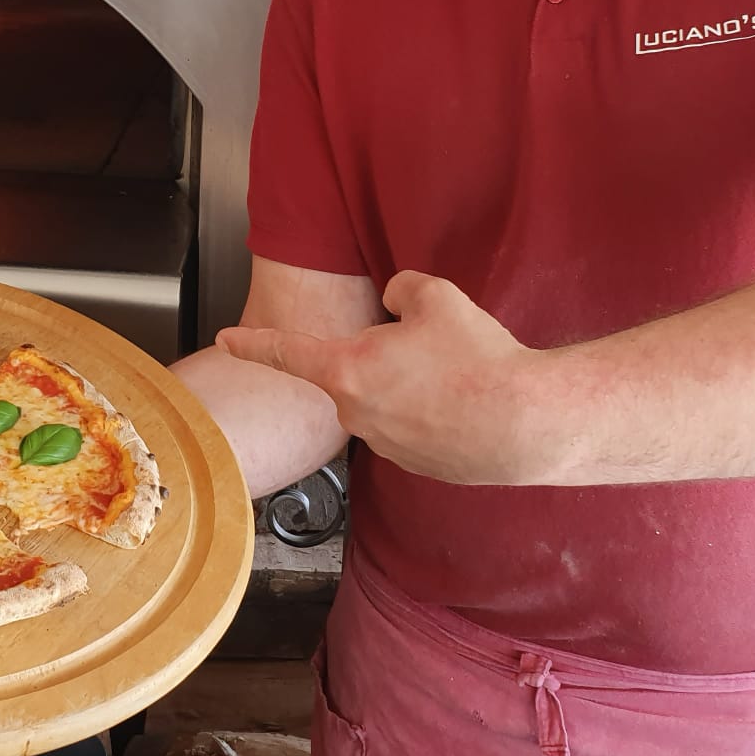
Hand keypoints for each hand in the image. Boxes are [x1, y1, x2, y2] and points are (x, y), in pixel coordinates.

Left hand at [216, 270, 545, 484]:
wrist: (528, 423)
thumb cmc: (477, 358)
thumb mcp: (435, 296)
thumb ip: (401, 289)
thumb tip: (394, 302)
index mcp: (346, 369)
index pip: (287, 351)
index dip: (253, 342)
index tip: (225, 339)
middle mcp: (355, 413)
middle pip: (354, 372)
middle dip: (385, 356)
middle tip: (435, 349)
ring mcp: (386, 445)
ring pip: (386, 400)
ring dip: (412, 387)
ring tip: (459, 379)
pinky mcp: (416, 466)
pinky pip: (413, 427)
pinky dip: (433, 413)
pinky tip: (467, 406)